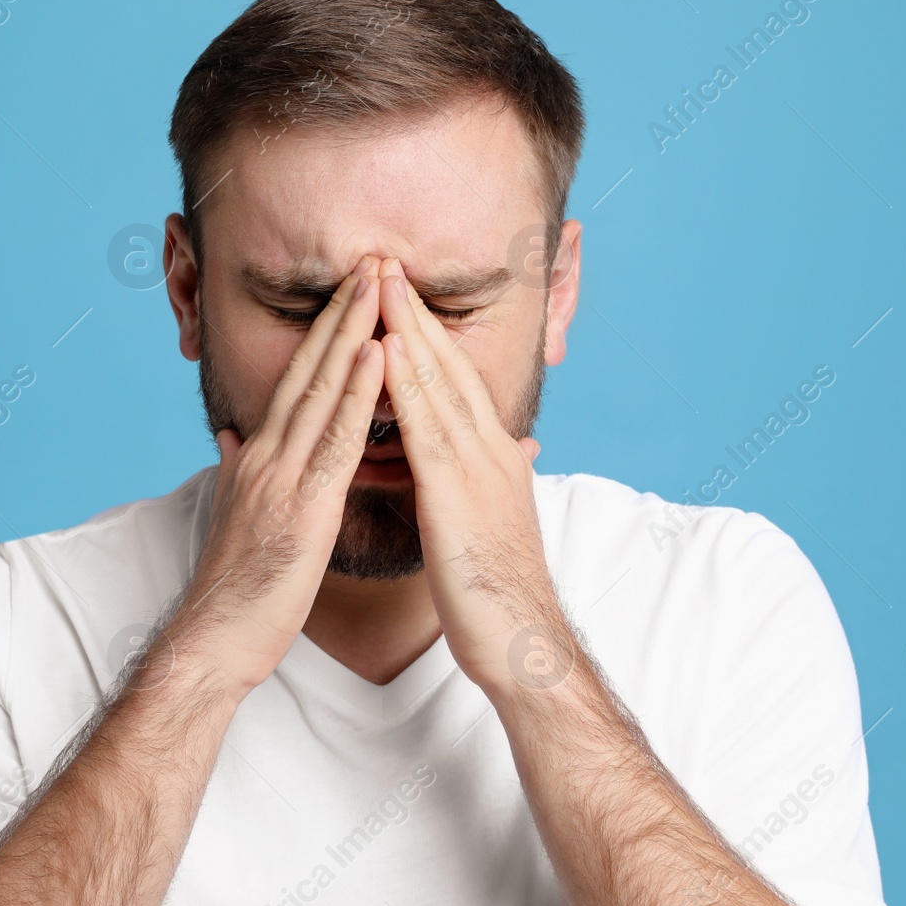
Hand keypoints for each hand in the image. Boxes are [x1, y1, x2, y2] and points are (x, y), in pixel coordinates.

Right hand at [175, 256, 385, 694]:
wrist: (215, 640)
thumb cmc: (236, 587)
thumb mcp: (237, 514)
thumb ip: (239, 468)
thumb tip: (235, 435)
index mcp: (260, 455)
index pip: (297, 379)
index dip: (326, 331)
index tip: (353, 289)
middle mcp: (267, 453)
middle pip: (308, 368)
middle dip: (342, 312)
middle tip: (372, 260)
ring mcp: (281, 475)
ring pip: (321, 390)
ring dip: (353, 333)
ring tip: (380, 285)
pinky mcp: (302, 505)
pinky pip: (336, 440)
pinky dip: (357, 393)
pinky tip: (378, 356)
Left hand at [376, 258, 568, 692]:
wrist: (523, 643)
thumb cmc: (498, 593)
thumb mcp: (491, 523)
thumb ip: (487, 482)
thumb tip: (497, 457)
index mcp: (496, 457)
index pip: (459, 383)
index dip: (429, 335)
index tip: (401, 295)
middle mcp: (492, 451)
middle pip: (451, 367)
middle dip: (417, 313)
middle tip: (387, 262)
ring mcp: (479, 469)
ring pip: (441, 384)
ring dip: (410, 328)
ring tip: (382, 281)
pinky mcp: (459, 495)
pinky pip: (428, 428)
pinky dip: (408, 384)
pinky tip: (387, 348)